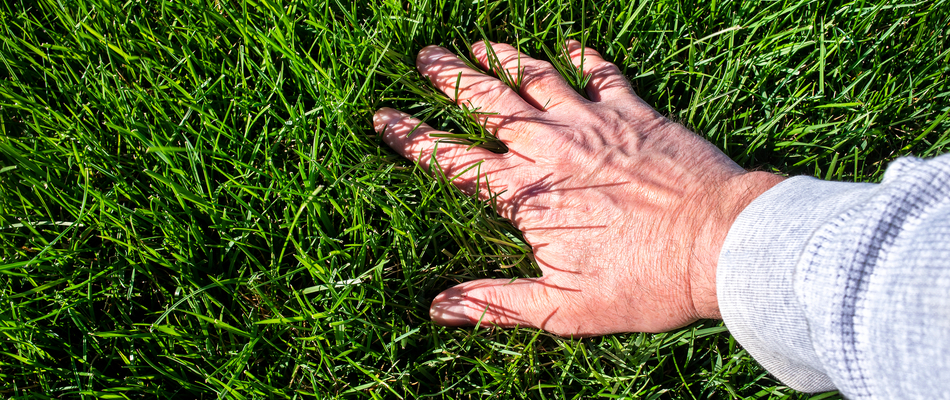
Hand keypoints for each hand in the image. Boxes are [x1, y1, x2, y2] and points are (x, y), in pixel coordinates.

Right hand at [374, 40, 783, 335]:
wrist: (720, 244)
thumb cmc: (644, 282)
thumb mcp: (563, 309)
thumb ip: (498, 303)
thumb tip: (439, 308)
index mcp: (526, 194)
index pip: (452, 160)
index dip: (412, 138)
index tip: (384, 118)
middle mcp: (550, 147)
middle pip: (488, 104)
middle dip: (450, 79)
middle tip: (425, 57)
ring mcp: (593, 122)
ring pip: (535, 78)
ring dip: (502, 58)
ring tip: (476, 43)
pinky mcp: (635, 111)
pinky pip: (603, 72)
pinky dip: (584, 56)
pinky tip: (572, 44)